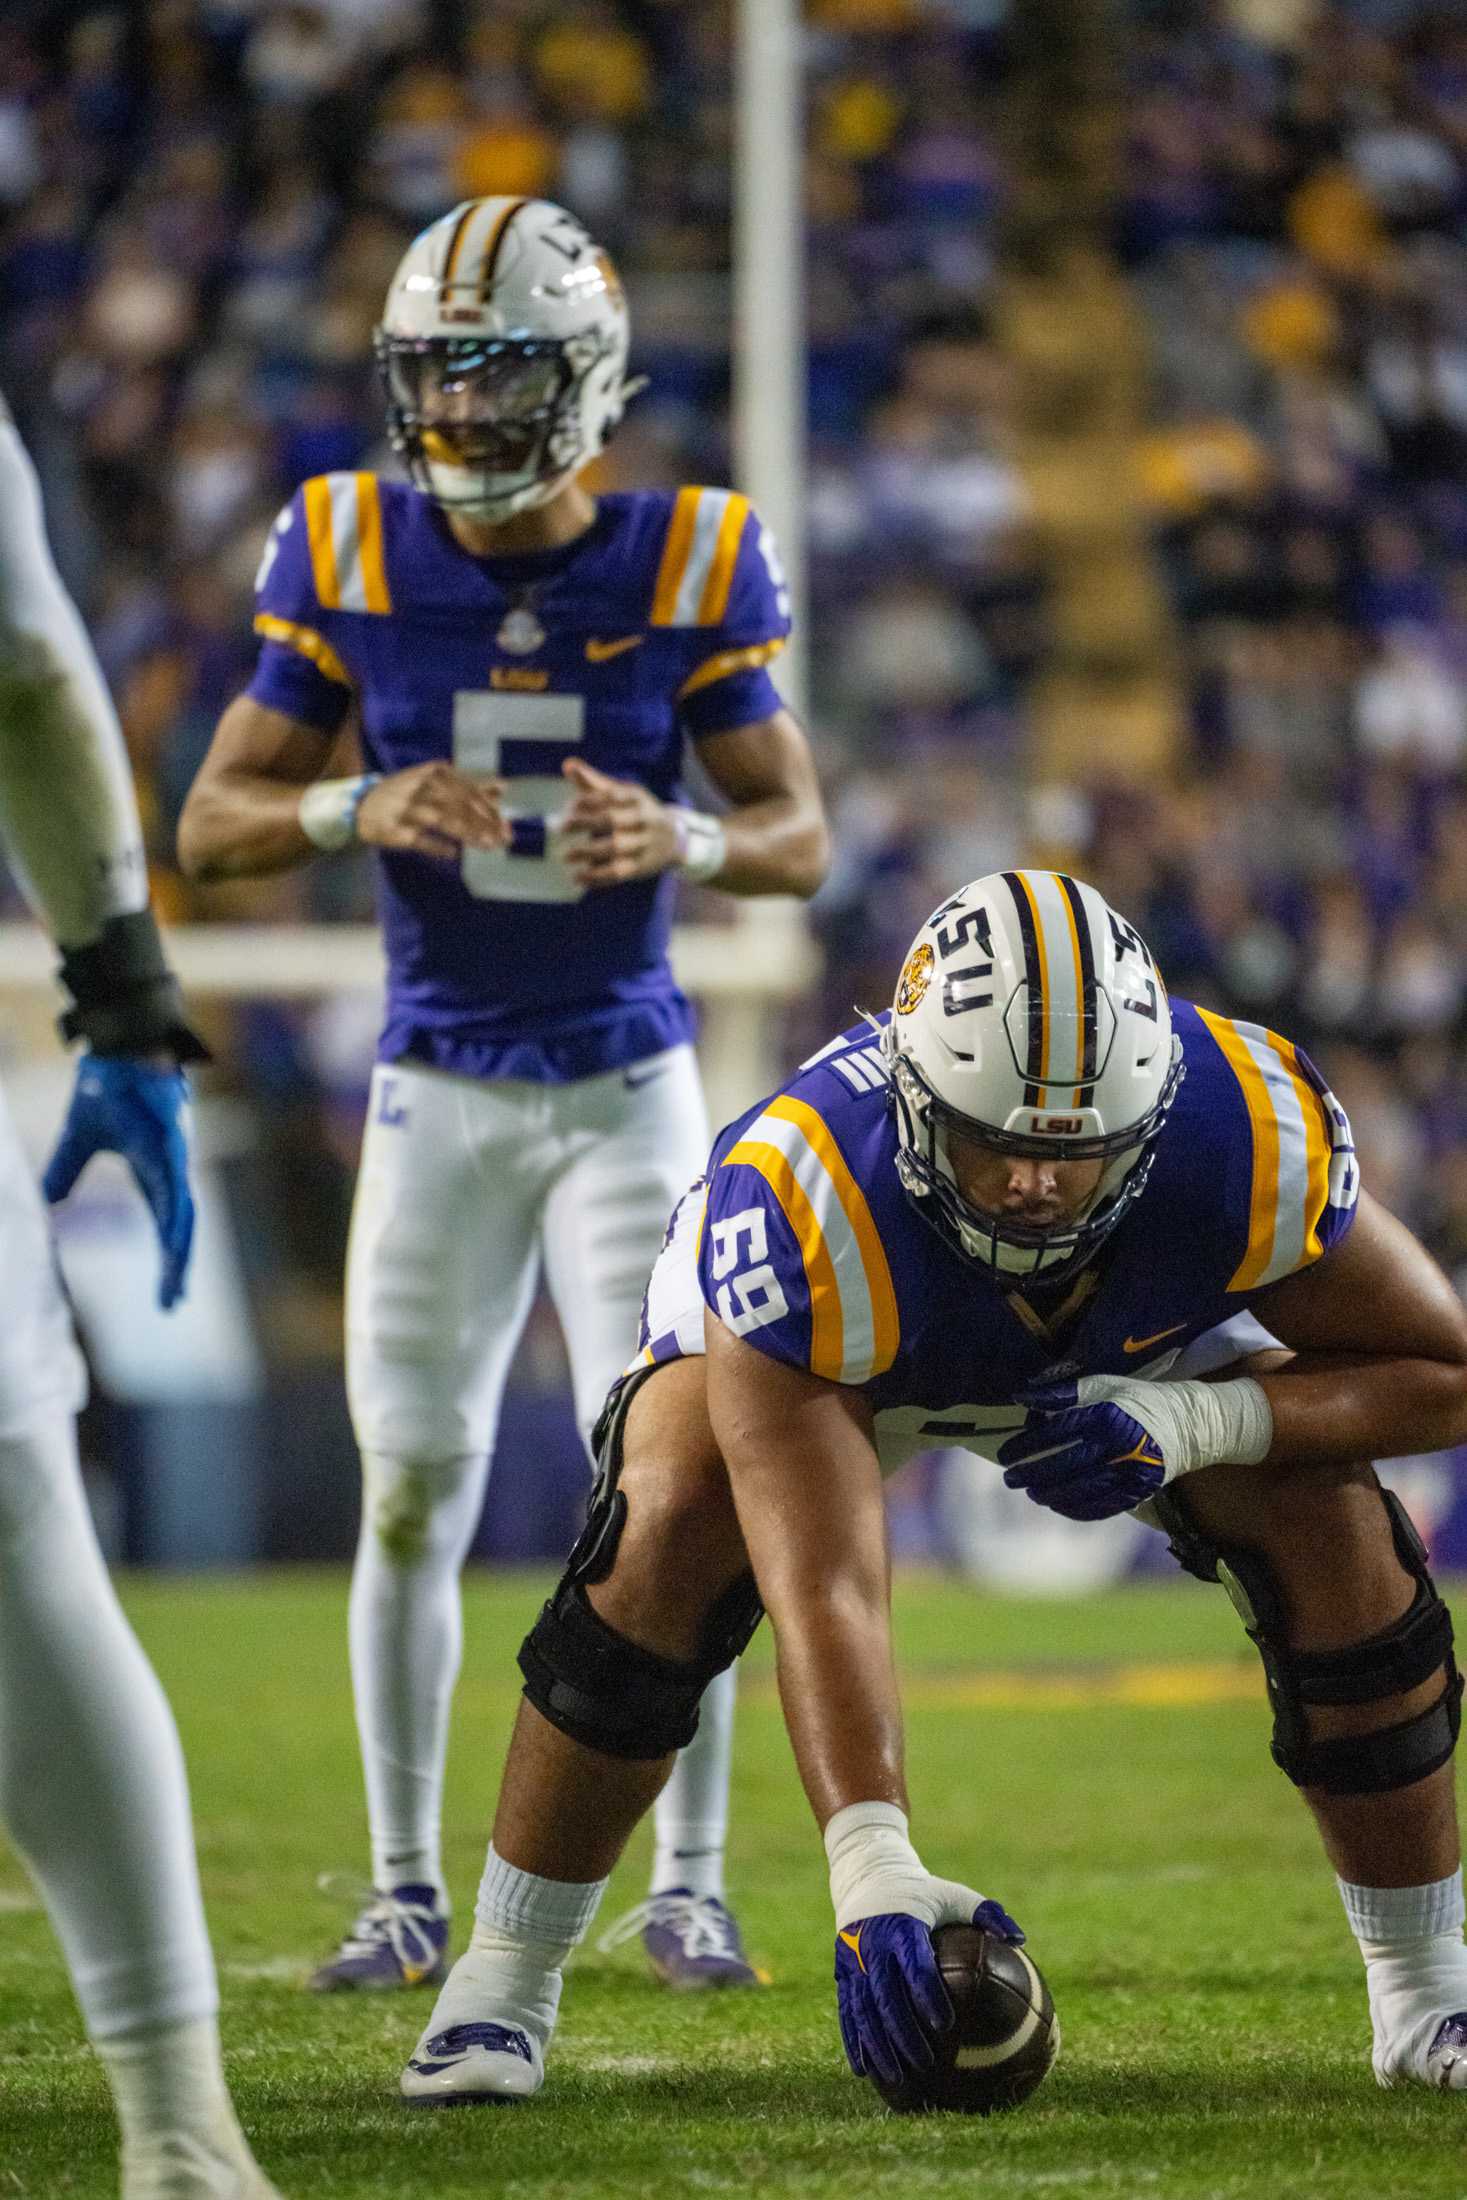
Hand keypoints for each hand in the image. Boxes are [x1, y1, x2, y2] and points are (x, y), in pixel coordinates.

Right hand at [43, 1056, 195, 1309]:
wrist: (116, 1046)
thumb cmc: (106, 1085)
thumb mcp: (79, 1140)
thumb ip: (65, 1172)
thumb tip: (46, 1203)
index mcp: (152, 1172)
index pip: (164, 1225)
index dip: (167, 1258)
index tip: (168, 1295)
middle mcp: (171, 1169)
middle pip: (178, 1229)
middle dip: (176, 1266)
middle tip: (173, 1304)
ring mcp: (176, 1157)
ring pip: (183, 1215)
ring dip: (180, 1251)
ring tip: (175, 1284)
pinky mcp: (174, 1143)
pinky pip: (177, 1186)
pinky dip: (177, 1216)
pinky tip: (176, 1241)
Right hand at [355, 763, 506, 862]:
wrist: (363, 806)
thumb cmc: (408, 793)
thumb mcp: (436, 783)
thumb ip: (470, 785)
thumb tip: (503, 787)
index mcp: (435, 773)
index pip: (469, 791)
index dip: (489, 809)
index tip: (506, 825)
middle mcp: (422, 787)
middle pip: (460, 806)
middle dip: (485, 824)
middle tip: (504, 839)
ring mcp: (408, 808)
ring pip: (444, 820)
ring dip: (468, 834)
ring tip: (488, 846)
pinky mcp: (397, 830)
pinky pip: (421, 840)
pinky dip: (438, 847)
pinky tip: (453, 854)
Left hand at [559, 756, 679, 888]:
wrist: (674, 839)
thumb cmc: (637, 812)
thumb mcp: (622, 794)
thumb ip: (594, 782)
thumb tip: (567, 765)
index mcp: (636, 798)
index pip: (611, 796)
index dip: (588, 800)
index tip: (571, 806)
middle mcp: (643, 819)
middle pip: (612, 820)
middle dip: (585, 823)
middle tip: (561, 827)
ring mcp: (644, 844)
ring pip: (615, 847)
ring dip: (588, 852)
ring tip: (565, 856)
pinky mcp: (642, 867)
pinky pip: (618, 872)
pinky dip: (597, 877)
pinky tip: (577, 878)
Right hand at [834, 1890, 1024, 2084]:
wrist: (868, 1876)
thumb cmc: (922, 1892)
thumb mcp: (954, 1895)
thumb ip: (987, 1914)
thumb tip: (1020, 1940)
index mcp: (903, 1925)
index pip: (916, 1965)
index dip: (928, 1995)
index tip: (946, 2024)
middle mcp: (873, 1944)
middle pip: (886, 1995)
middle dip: (903, 2033)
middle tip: (926, 2063)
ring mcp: (853, 1959)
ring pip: (864, 2009)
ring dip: (878, 2046)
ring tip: (896, 2080)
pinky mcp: (842, 1970)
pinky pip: (847, 2009)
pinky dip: (854, 2040)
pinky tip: (864, 2070)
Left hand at [998, 1376, 1168, 1519]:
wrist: (1187, 1424)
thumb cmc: (1138, 1400)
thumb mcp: (1103, 1385)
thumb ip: (1063, 1393)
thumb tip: (1021, 1396)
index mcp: (1105, 1415)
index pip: (1055, 1434)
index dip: (1026, 1446)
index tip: (1005, 1454)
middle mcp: (1117, 1445)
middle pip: (1063, 1466)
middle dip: (1030, 1474)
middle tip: (1009, 1479)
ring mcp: (1130, 1471)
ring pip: (1080, 1490)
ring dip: (1050, 1495)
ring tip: (1031, 1493)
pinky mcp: (1139, 1491)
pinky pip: (1101, 1506)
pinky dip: (1075, 1509)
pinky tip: (1057, 1505)